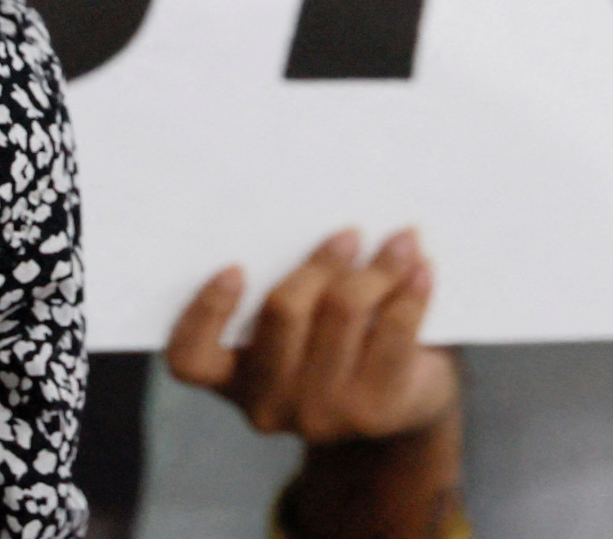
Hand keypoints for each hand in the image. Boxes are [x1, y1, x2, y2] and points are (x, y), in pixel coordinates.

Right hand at [165, 228, 460, 446]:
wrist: (402, 406)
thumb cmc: (338, 340)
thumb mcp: (302, 318)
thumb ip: (289, 278)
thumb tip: (309, 199)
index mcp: (232, 377)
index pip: (190, 358)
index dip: (206, 312)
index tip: (235, 267)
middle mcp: (267, 404)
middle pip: (284, 311)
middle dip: (320, 262)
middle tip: (349, 232)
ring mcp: (320, 414)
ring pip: (344, 312)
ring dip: (376, 268)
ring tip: (402, 240)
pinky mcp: (373, 412)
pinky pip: (394, 333)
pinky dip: (410, 293)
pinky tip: (422, 269)